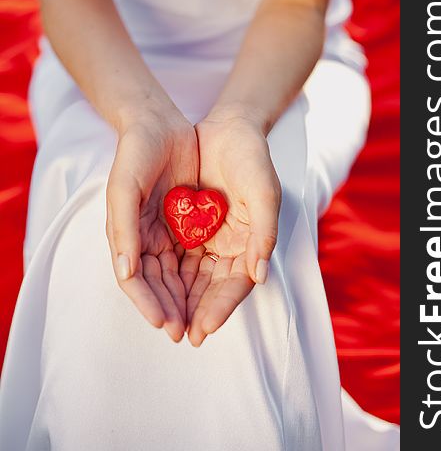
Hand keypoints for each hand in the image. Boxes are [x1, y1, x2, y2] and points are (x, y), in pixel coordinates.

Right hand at [106, 102, 197, 341]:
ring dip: (187, 300)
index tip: (165, 324)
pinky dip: (202, 275)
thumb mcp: (125, 188)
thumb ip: (123, 229)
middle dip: (171, 309)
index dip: (148, 303)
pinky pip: (195, 255)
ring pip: (177, 276)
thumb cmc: (136, 154)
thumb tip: (125, 274)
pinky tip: (213, 290)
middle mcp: (145, 239)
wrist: (160, 124)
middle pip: (158, 284)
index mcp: (126, 236)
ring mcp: (167, 232)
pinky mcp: (188, 222)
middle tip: (187, 333)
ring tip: (201, 323)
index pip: (135, 279)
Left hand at [186, 106, 280, 345]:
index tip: (204, 328)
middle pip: (211, 287)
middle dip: (195, 311)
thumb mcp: (263, 193)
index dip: (221, 307)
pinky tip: (154, 288)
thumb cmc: (252, 159)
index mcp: (251, 242)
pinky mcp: (188, 225)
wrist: (229, 128)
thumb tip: (260, 276)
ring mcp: (208, 236)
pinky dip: (166, 272)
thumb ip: (263, 234)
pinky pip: (175, 254)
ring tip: (164, 322)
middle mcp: (230, 245)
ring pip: (191, 276)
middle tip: (179, 335)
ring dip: (179, 299)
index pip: (236, 283)